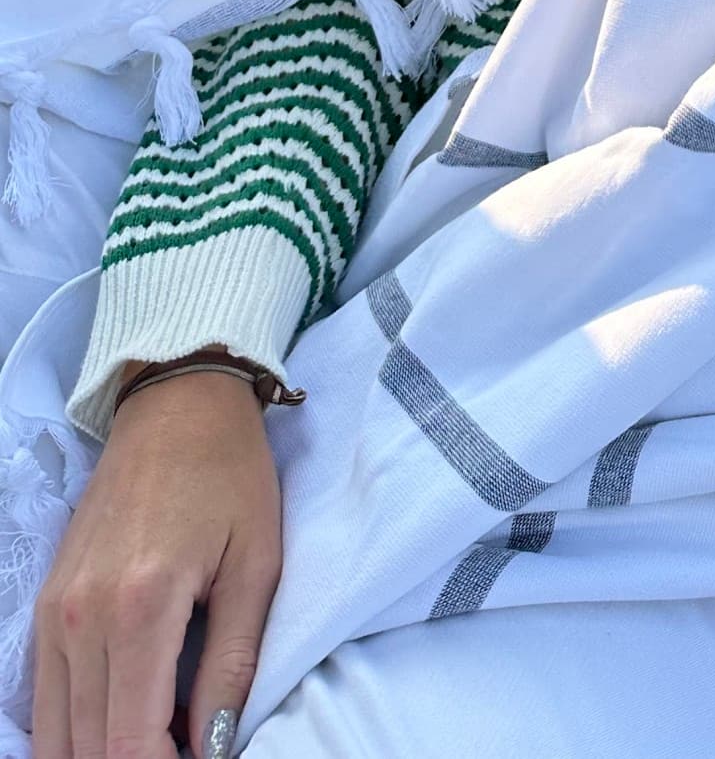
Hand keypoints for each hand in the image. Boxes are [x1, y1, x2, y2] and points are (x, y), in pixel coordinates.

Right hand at [32, 361, 280, 758]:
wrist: (177, 404)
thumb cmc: (230, 477)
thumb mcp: (256, 566)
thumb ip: (232, 666)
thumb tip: (215, 747)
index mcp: (140, 608)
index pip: (129, 744)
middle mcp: (80, 618)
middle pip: (87, 749)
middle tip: (185, 748)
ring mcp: (52, 614)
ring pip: (56, 734)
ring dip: (104, 751)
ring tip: (160, 737)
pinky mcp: (43, 608)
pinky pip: (45, 698)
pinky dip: (79, 727)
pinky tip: (125, 720)